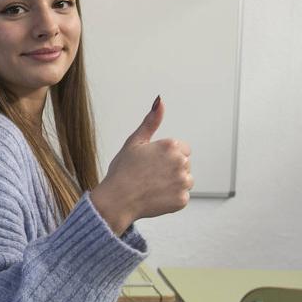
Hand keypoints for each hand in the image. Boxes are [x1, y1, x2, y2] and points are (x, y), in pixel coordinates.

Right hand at [91, 97, 193, 234]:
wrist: (117, 200)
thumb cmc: (122, 171)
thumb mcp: (134, 142)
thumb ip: (151, 121)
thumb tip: (160, 101)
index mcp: (171, 146)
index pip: (182, 149)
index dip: (166, 155)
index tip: (152, 162)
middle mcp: (180, 162)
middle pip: (184, 164)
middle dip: (171, 168)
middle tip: (150, 175)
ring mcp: (183, 182)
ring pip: (185, 180)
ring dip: (174, 183)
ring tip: (153, 186)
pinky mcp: (182, 199)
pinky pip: (182, 196)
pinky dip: (171, 198)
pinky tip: (155, 196)